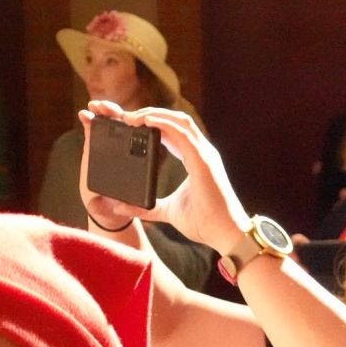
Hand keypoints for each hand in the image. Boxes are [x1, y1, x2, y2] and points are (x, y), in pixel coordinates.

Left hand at [83, 100, 250, 254]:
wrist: (224, 233)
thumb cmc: (204, 222)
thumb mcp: (168, 211)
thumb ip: (146, 208)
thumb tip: (121, 207)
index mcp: (196, 159)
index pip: (174, 133)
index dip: (154, 124)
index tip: (131, 124)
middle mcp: (202, 152)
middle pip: (176, 121)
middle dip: (151, 113)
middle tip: (126, 117)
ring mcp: (204, 154)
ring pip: (180, 121)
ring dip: (154, 114)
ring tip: (132, 117)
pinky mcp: (203, 160)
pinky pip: (182, 133)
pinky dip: (163, 123)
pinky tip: (146, 121)